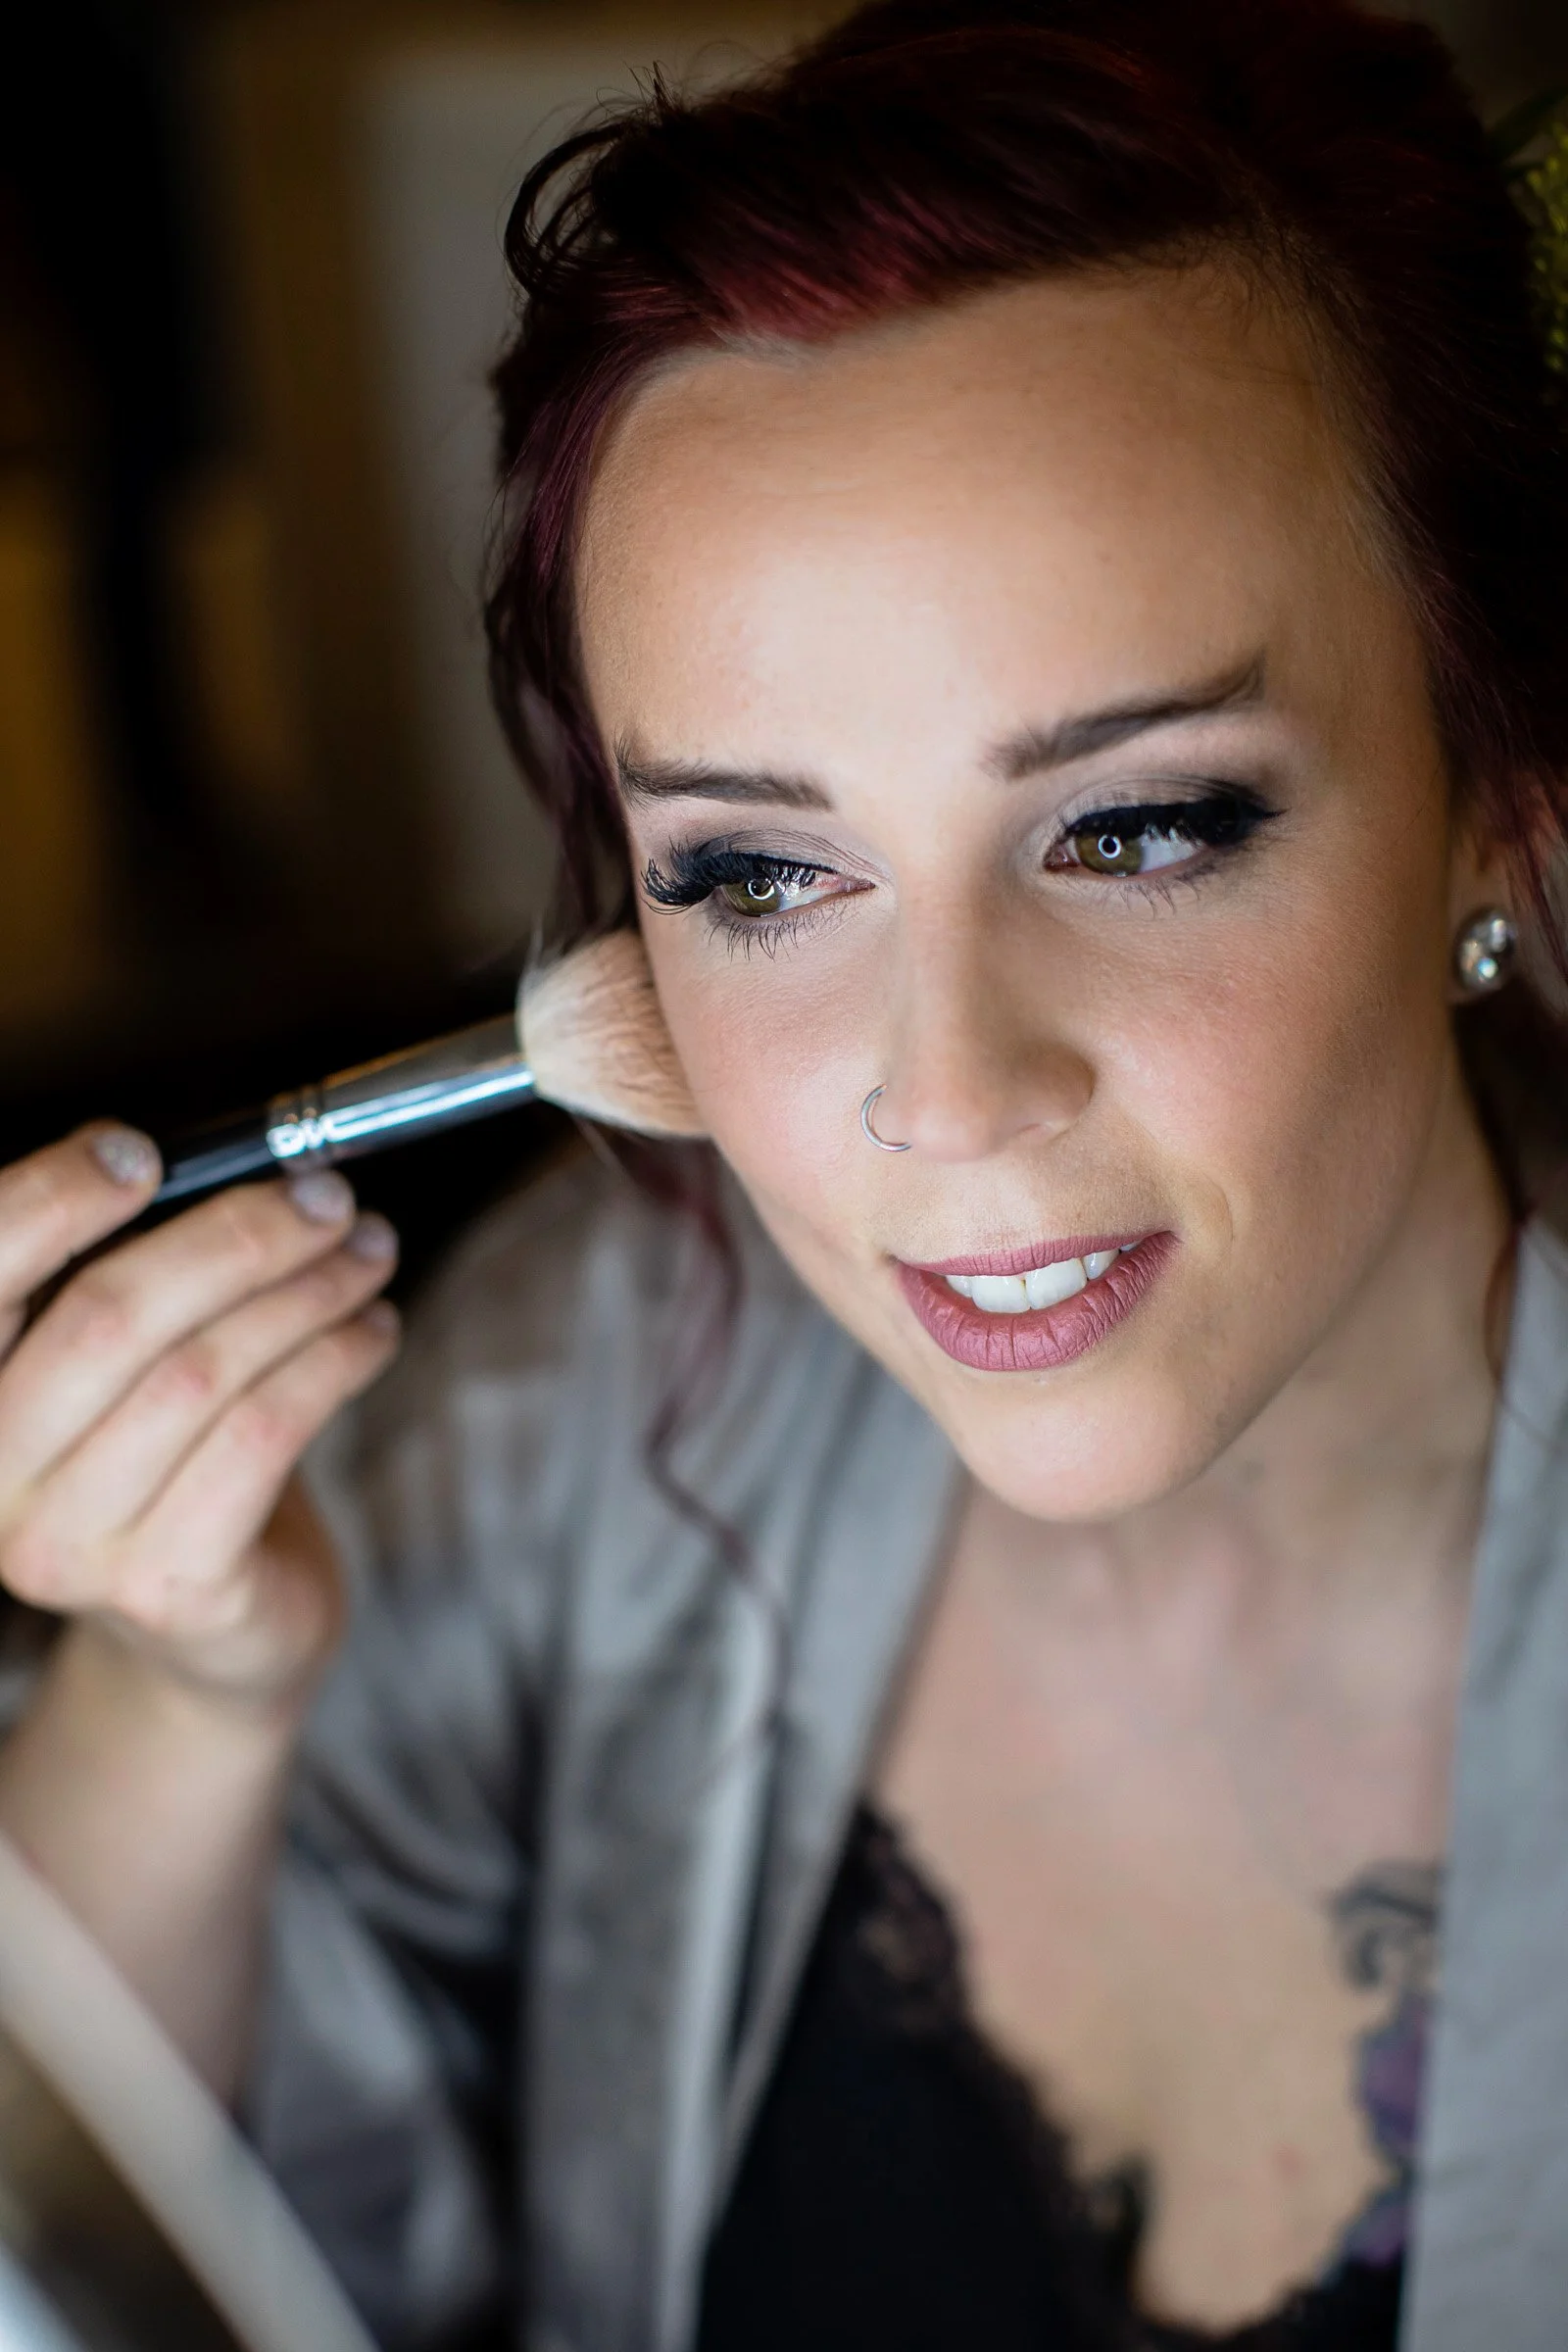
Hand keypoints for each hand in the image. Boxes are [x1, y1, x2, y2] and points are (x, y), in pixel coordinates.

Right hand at [0, 1126, 398, 1712]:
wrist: (213, 1634)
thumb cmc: (174, 1466)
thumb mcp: (131, 1365)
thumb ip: (140, 1272)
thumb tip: (232, 1165)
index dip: (52, 1199)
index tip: (139, 1151)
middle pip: (110, 1314)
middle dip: (236, 1236)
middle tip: (325, 1198)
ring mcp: (68, 1546)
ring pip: (201, 1371)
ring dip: (307, 1294)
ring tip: (367, 1255)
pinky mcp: (168, 1589)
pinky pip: (264, 1436)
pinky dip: (335, 1363)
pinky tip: (374, 1332)